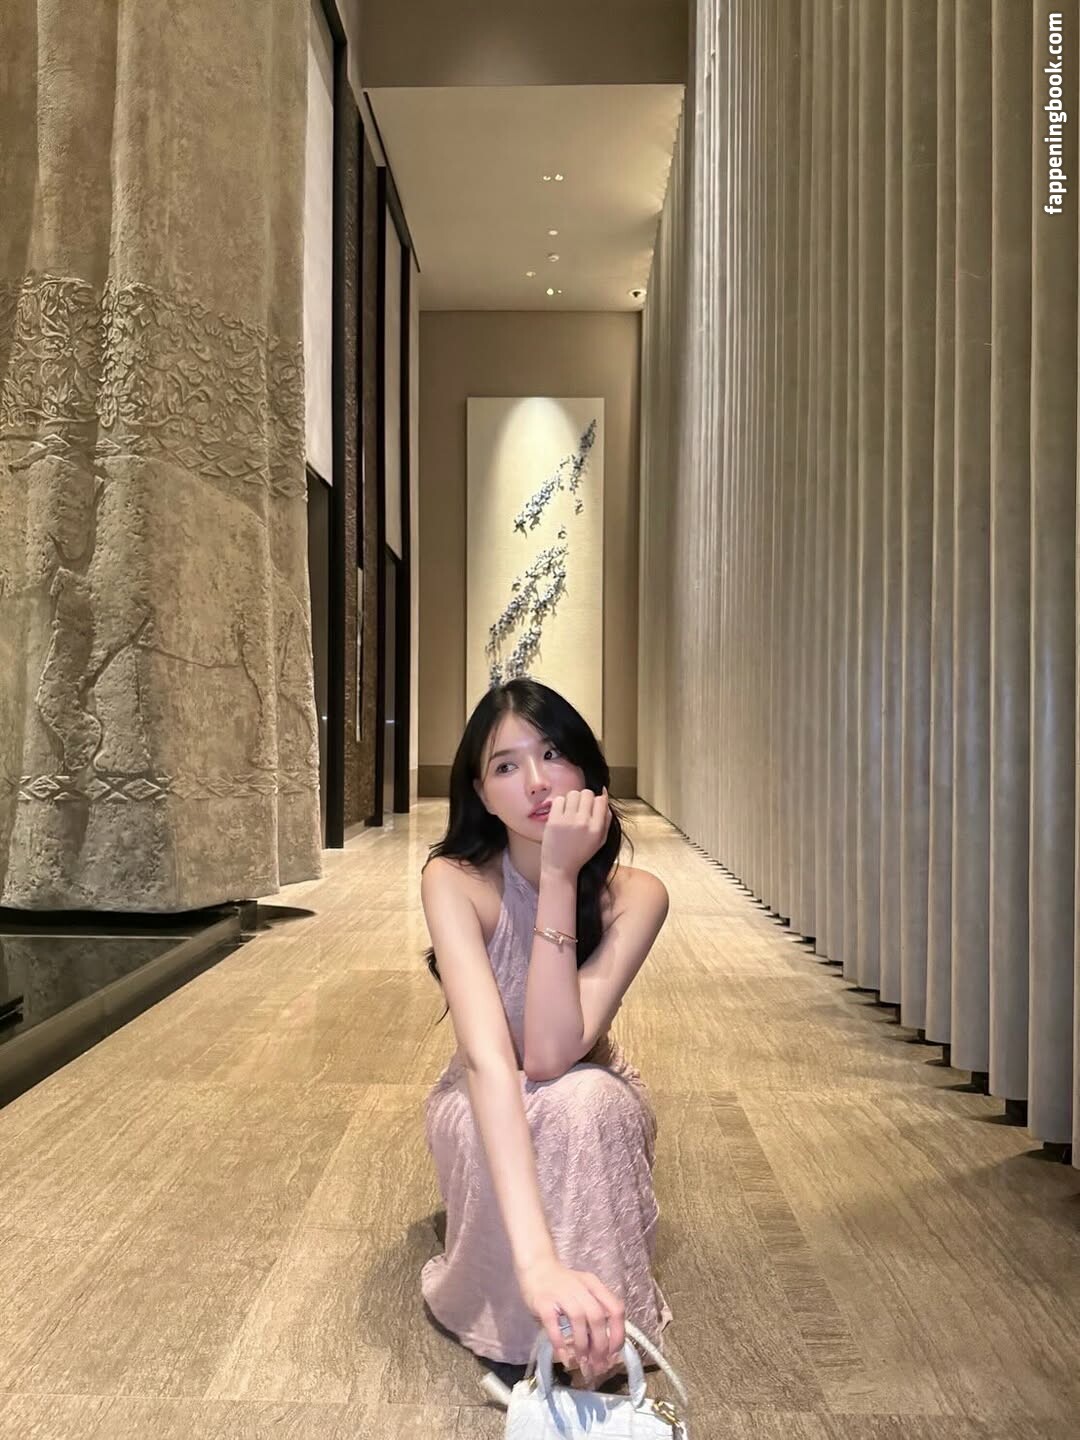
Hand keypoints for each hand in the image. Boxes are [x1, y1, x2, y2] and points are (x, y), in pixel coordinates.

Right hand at [517, 1254, 625, 1380]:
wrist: (536, 1267)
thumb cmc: (562, 1284)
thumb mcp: (584, 1292)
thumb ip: (593, 1313)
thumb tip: (604, 1349)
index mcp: (594, 1285)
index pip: (615, 1309)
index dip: (618, 1334)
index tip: (614, 1354)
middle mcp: (581, 1287)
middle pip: (598, 1317)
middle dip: (600, 1345)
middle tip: (598, 1365)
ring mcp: (561, 1293)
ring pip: (579, 1319)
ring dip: (583, 1345)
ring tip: (582, 1363)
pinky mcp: (543, 1302)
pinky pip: (553, 1324)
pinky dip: (560, 1343)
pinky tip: (564, 1357)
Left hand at [539, 787, 610, 880]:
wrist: (560, 868)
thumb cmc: (581, 854)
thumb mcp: (600, 840)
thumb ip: (606, 818)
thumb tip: (604, 793)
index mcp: (596, 828)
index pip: (601, 800)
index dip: (597, 801)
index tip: (592, 808)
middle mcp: (583, 823)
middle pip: (587, 793)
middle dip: (585, 799)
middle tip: (580, 809)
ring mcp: (567, 821)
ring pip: (573, 794)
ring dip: (572, 800)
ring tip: (570, 811)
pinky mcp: (553, 821)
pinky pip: (559, 800)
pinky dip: (560, 804)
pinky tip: (561, 814)